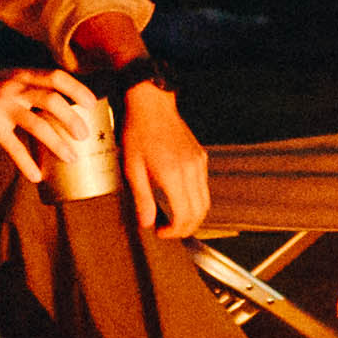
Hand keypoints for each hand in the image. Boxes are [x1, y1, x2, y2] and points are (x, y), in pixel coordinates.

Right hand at [0, 70, 83, 183]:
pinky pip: (13, 146)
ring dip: (57, 143)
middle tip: (85, 136)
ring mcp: (2, 106)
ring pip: (37, 124)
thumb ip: (31, 88)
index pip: (56, 76)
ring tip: (71, 157)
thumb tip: (60, 108)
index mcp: (23, 75)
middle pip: (51, 100)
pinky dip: (26, 163)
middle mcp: (15, 87)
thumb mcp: (8, 80)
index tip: (93, 103)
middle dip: (72, 118)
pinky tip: (36, 176)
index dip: (77, 89)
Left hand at [119, 79, 210, 237]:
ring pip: (205, 202)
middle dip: (185, 228)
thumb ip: (142, 198)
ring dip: (192, 216)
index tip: (161, 232)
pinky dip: (195, 200)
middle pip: (199, 213)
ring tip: (174, 219)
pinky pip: (203, 187)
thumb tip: (147, 223)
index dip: (174, 231)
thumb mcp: (132, 168)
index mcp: (173, 174)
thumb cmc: (138, 132)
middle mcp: (191, 170)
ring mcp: (198, 163)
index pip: (184, 215)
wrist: (152, 105)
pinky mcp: (200, 158)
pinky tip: (179, 200)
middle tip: (168, 231)